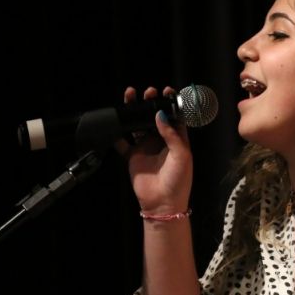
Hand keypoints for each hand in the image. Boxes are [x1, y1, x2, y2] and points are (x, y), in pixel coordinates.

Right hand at [114, 86, 192, 214]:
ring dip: (134, 112)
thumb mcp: (181, 155)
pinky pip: (122, 142)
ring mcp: (145, 147)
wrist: (163, 203)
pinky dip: (116, 133)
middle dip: (150, 103)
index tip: (166, 91)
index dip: (170, 103)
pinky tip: (113, 121)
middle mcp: (160, 141)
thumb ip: (171, 134)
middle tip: (148, 93)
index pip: (173, 116)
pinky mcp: (132, 156)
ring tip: (130, 97)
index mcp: (176, 139)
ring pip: (137, 125)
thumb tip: (159, 115)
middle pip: (153, 117)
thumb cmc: (179, 180)